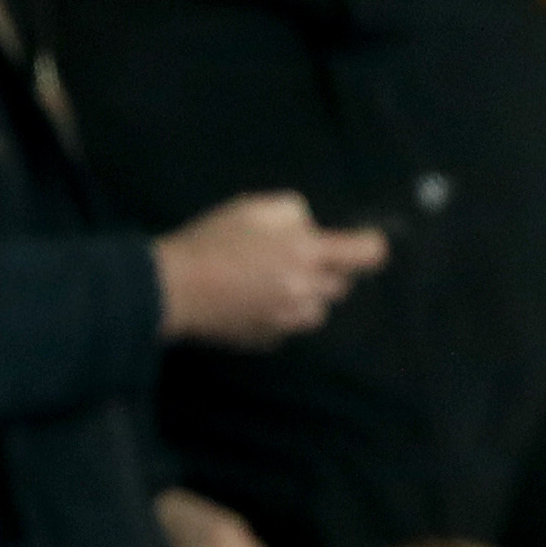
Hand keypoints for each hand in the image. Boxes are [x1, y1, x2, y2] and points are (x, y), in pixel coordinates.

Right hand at [153, 192, 385, 349]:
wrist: (174, 288)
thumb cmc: (211, 241)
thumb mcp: (254, 206)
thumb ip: (293, 213)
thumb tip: (309, 229)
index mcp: (306, 253)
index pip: (366, 254)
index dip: (371, 247)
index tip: (364, 244)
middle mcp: (304, 290)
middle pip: (342, 286)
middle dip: (329, 271)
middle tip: (296, 258)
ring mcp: (287, 320)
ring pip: (318, 311)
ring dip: (308, 296)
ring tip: (275, 283)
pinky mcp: (268, 339)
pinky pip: (289, 327)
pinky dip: (281, 315)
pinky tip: (253, 302)